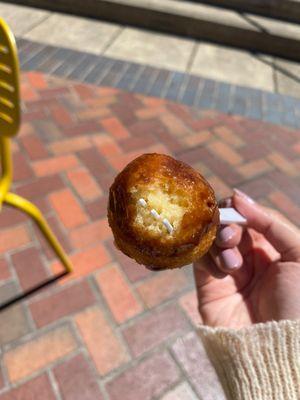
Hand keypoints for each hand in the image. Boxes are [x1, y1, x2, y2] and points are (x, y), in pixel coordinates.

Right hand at [194, 189, 299, 328]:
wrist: (276, 348)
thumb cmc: (297, 302)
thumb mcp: (299, 255)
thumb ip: (272, 222)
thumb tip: (239, 196)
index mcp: (271, 247)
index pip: (249, 217)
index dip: (240, 209)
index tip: (234, 205)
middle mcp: (248, 255)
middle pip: (227, 225)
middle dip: (227, 225)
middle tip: (230, 237)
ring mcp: (227, 269)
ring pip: (212, 239)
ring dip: (219, 243)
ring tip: (232, 263)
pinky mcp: (208, 284)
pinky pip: (200, 258)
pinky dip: (207, 257)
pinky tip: (222, 271)